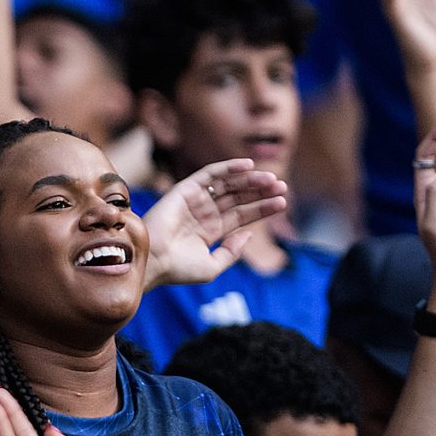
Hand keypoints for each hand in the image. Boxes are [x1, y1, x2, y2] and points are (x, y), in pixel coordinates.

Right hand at [140, 158, 288, 289]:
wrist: (153, 262)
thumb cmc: (178, 270)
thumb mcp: (213, 266)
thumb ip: (232, 251)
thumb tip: (248, 233)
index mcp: (210, 231)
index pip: (242, 215)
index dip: (263, 208)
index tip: (282, 202)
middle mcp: (204, 213)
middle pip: (239, 197)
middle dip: (260, 191)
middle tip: (282, 186)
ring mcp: (194, 201)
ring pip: (228, 184)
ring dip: (250, 179)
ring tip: (271, 178)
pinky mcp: (184, 191)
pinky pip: (209, 174)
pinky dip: (228, 167)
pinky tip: (248, 165)